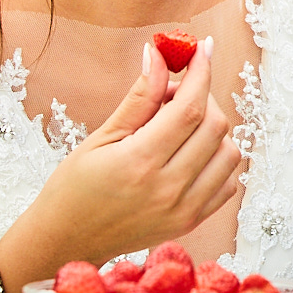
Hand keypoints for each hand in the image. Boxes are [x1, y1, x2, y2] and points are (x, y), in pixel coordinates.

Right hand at [13, 38, 242, 268]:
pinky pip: (227, 182)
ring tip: (178, 129)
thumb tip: (159, 55)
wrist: (64, 243)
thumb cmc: (73, 189)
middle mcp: (168, 190)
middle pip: (215, 126)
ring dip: (212, 130)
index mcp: (139, 163)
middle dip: (202, 98)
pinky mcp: (191, 223)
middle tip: (173, 96)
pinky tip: (189, 154)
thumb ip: (139, 97)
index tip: (201, 48)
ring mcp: (183, 210)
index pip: (189, 108)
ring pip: (229, 153)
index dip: (201, 71)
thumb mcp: (100, 137)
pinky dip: (217, 160)